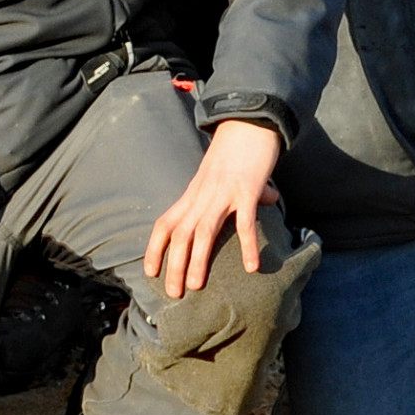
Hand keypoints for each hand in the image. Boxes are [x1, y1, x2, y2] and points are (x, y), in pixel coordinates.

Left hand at [142, 118, 284, 298]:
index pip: (166, 222)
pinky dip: (248, 244)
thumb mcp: (222, 179)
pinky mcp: (246, 189)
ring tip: (196, 286)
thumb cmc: (236, 153)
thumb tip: (265, 203)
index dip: (154, 247)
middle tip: (172, 293)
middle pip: (181, 232)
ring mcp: (223, 191)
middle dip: (174, 264)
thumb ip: (235, 198)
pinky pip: (245, 221)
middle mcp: (202, 194)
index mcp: (193, 193)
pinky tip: (253, 268)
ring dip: (198, 259)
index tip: (149, 272)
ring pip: (204, 230)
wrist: (247, 120)